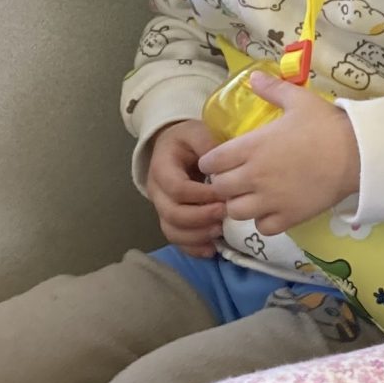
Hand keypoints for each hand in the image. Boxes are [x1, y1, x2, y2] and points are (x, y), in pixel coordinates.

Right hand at [144, 120, 224, 257]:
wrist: (174, 147)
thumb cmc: (188, 140)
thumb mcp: (197, 132)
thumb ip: (208, 144)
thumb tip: (222, 166)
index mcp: (162, 168)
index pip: (177, 188)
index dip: (200, 196)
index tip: (224, 194)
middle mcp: (157, 191)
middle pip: (172, 213)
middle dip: (200, 218)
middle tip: (226, 214)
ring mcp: (162, 207)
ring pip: (172, 230)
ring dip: (197, 236)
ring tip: (220, 232)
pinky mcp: (170, 219)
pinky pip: (177, 239)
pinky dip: (192, 248)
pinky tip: (211, 250)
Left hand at [196, 74, 361, 237]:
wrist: (358, 154)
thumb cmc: (327, 125)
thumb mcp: (299, 100)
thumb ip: (272, 90)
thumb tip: (253, 77)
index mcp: (251, 147)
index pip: (210, 162)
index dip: (212, 162)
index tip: (222, 160)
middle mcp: (254, 175)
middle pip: (219, 189)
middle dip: (223, 183)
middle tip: (236, 178)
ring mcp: (270, 200)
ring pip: (235, 211)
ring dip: (240, 204)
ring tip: (251, 197)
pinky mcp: (288, 217)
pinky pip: (262, 228)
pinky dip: (263, 221)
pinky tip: (272, 210)